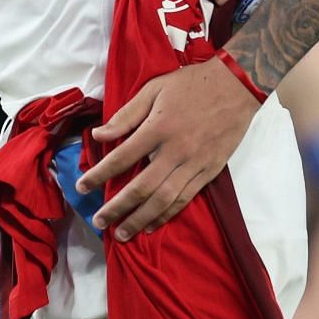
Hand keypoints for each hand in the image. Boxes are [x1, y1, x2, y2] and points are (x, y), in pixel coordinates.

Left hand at [78, 59, 261, 239]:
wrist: (237, 87)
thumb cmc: (191, 85)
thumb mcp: (153, 90)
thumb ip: (125, 115)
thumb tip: (98, 135)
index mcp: (158, 128)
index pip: (121, 158)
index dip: (99, 175)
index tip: (81, 187)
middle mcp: (176, 151)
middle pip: (142, 187)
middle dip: (117, 207)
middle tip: (98, 222)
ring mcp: (195, 164)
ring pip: (164, 199)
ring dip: (141, 219)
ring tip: (122, 233)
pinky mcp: (210, 171)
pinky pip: (186, 198)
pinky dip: (168, 214)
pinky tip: (152, 224)